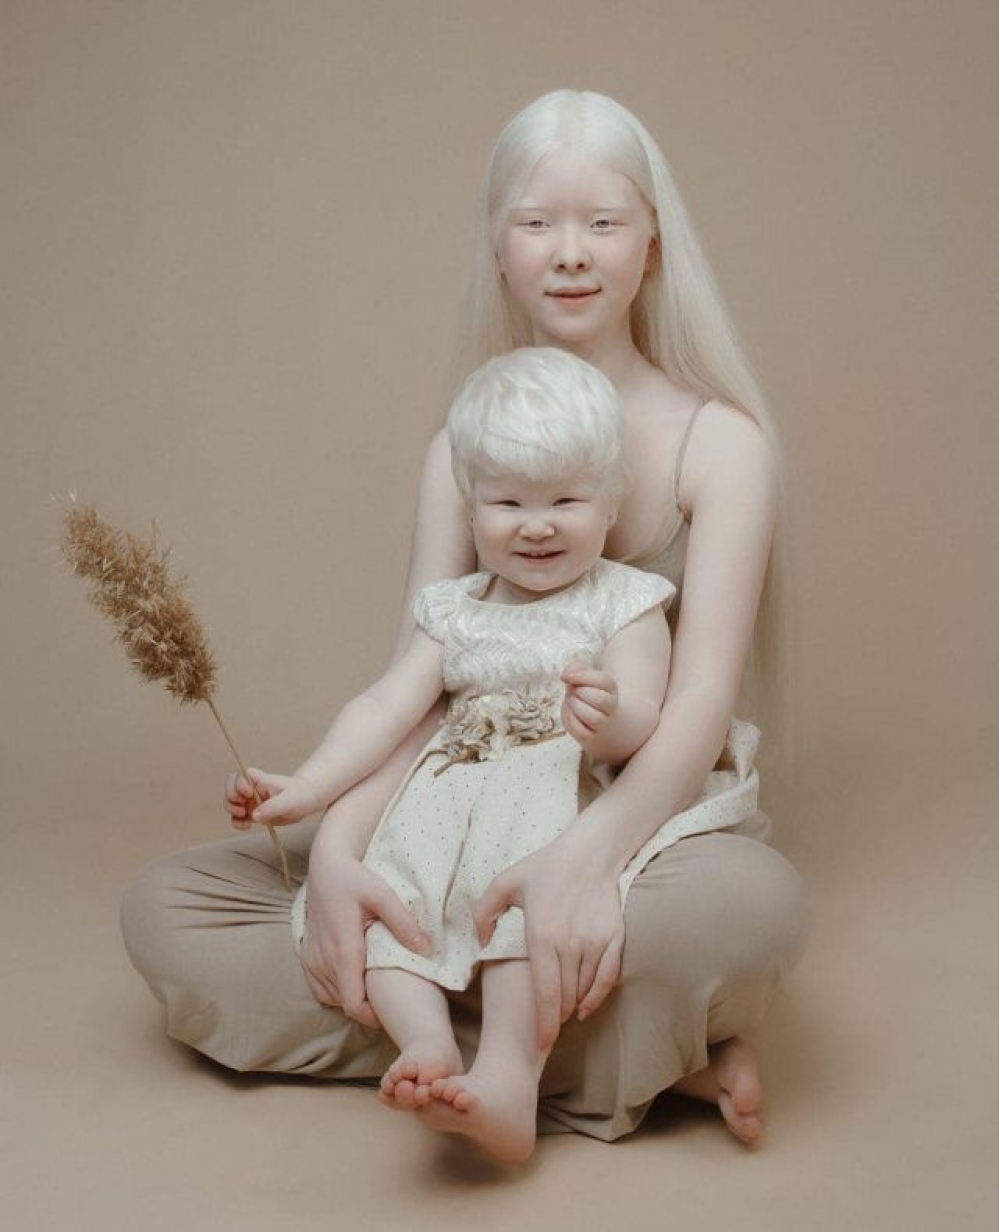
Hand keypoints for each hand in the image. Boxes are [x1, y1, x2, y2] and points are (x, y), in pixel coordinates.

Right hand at [224, 768, 325, 828]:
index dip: (239, 784)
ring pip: (231, 803)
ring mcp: (251, 801)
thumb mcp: (289, 800)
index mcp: (260, 780)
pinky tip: (247, 826)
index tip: (248, 793)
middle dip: (231, 799)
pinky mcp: (253, 814)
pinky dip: (237, 823)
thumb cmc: (301, 794)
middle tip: (242, 809)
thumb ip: (272, 807)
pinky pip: (237, 818)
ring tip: (245, 819)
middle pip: (230, 788)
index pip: (240, 775)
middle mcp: (252, 789)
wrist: (307, 801)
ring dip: (232, 811)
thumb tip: (254, 815)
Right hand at [300, 848, 430, 1026]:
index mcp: (344, 950)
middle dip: (368, 1007)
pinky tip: (353, 976)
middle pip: (345, 1004)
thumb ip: (404, 923)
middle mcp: (324, 960)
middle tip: (390, 996)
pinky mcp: (306, 956)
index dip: (373, 1016)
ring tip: (375, 985)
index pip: (354, 1004)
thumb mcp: (383, 895)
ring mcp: (312, 960)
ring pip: (332, 998)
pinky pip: (320, 989)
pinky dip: (336, 990)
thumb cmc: (355, 878)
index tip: (391, 1010)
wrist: (325, 866)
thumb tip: (427, 948)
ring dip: (352, 998)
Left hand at [472, 833, 624, 1049]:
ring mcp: (594, 942)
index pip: (544, 993)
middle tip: (545, 1029)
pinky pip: (607, 978)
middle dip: (555, 1018)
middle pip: (564, 998)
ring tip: (561, 1014)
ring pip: (584, 990)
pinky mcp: (614, 939)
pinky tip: (586, 1008)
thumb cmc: (545, 867)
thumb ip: (484, 913)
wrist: (590, 852)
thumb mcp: (504, 883)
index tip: (541, 1044)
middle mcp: (570, 944)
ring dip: (573, 1007)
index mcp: (542, 935)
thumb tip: (480, 942)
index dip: (543, 1023)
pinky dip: (597, 997)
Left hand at [560, 664, 618, 748]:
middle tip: (572, 691)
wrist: (597, 723)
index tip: (565, 677)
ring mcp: (602, 724)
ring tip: (571, 702)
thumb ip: (576, 669)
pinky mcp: (590, 737)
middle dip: (581, 693)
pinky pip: (581, 731)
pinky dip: (571, 721)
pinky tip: (569, 714)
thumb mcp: (584, 678)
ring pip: (594, 718)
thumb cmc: (586, 695)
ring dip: (577, 707)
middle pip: (602, 700)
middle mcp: (610, 707)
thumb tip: (566, 675)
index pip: (603, 681)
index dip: (582, 676)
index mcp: (610, 689)